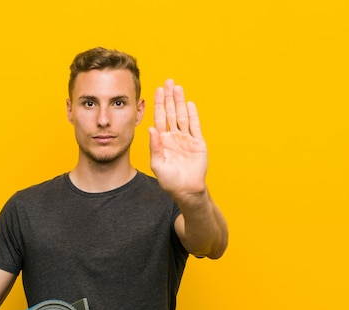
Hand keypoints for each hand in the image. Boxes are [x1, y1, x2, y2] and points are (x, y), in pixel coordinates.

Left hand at [149, 79, 207, 197]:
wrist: (186, 190)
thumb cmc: (169, 180)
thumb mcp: (157, 163)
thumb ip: (155, 146)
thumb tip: (150, 128)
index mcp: (162, 140)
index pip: (160, 117)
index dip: (159, 103)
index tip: (157, 90)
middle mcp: (174, 136)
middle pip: (171, 112)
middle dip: (169, 97)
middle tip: (168, 81)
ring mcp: (186, 138)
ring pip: (182, 116)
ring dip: (180, 102)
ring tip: (178, 87)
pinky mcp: (198, 143)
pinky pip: (195, 126)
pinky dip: (193, 115)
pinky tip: (189, 104)